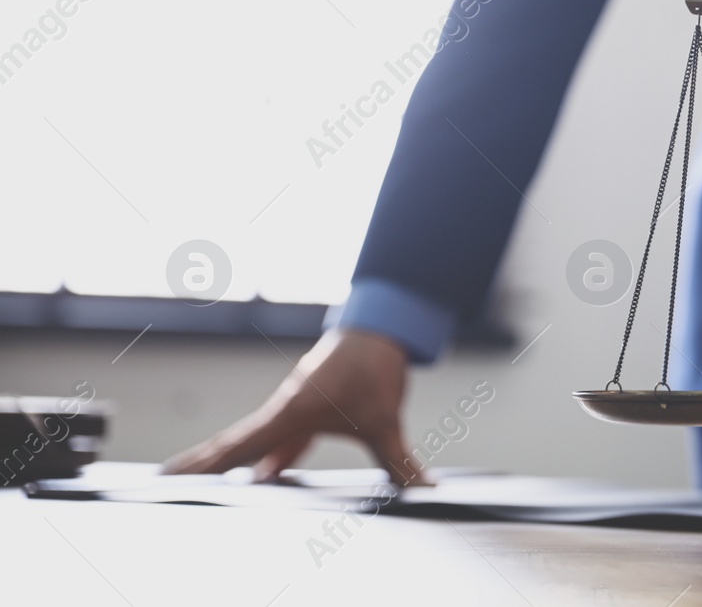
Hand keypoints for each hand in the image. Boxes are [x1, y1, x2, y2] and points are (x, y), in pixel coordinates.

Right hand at [162, 328, 426, 485]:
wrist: (381, 327)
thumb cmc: (374, 366)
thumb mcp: (385, 419)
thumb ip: (399, 460)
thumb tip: (423, 489)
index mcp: (290, 414)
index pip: (237, 447)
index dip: (204, 466)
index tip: (168, 477)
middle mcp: (282, 411)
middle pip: (232, 443)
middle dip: (200, 465)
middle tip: (162, 483)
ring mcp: (293, 409)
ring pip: (253, 440)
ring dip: (228, 460)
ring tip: (201, 483)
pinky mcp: (308, 409)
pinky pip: (277, 438)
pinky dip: (264, 457)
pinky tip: (261, 475)